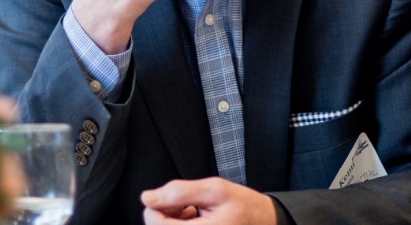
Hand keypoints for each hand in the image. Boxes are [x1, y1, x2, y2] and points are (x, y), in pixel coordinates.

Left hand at [141, 178, 276, 223]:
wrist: (262, 222)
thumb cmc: (243, 205)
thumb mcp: (214, 190)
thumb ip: (179, 192)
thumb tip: (147, 197)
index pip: (155, 224)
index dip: (156, 205)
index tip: (175, 197)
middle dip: (166, 212)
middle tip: (188, 203)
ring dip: (172, 219)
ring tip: (194, 210)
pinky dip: (180, 224)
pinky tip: (195, 219)